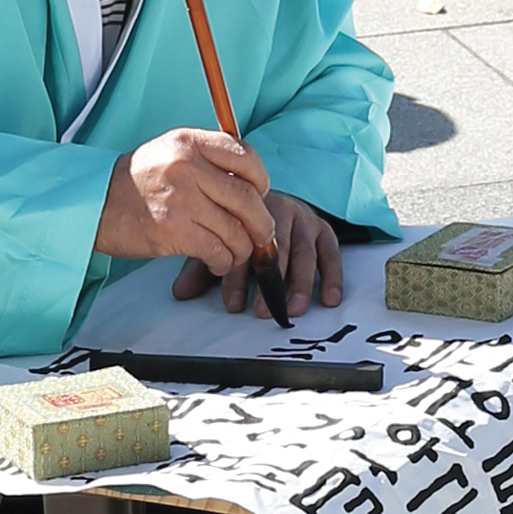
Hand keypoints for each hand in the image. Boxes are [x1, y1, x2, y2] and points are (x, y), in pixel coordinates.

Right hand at [95, 128, 275, 287]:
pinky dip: (224, 261)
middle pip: (247, 197)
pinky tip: (219, 262)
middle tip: (263, 234)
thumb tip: (254, 186)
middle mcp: (187, 166)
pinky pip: (216, 250)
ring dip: (243, 248)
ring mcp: (180, 199)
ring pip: (235, 229)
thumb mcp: (172, 152)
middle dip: (261, 222)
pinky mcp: (172, 231)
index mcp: (189, 141)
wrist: (96, 204)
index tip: (261, 194)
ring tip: (238, 252)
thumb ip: (210, 160)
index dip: (261, 179)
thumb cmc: (138, 181)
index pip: (246, 156)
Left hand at [171, 191, 344, 320]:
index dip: (238, 277)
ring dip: (300, 284)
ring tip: (293, 309)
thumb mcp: (220, 243)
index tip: (233, 305)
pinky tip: (328, 299)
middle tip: (263, 311)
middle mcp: (279, 211)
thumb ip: (202, 267)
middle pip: (277, 249)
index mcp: (248, 212)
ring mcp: (304, 220)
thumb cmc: (243, 228)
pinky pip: (331, 253)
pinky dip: (332, 277)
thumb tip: (181, 293)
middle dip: (270, 283)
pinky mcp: (324, 230)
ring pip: (304, 253)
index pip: (243, 246)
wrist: (273, 202)